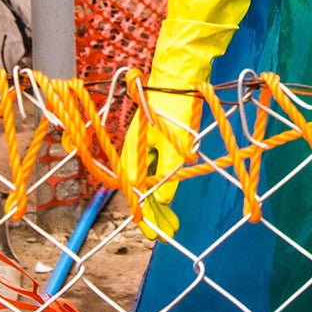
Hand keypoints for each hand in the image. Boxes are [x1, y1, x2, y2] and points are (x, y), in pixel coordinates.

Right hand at [119, 89, 199, 239]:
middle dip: (155, 214)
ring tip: (173, 224)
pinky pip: (157, 171)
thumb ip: (167, 172)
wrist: (178, 76)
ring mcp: (145, 146)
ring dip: (161, 203)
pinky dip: (165, 186)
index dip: (144, 214)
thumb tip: (162, 199)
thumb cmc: (173, 107)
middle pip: (142, 191)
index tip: (151, 234)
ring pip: (150, 183)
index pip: (134, 192)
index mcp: (133, 153)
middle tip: (167, 234)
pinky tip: (170, 200)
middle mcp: (135, 152)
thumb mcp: (174, 143)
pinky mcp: (156, 141)